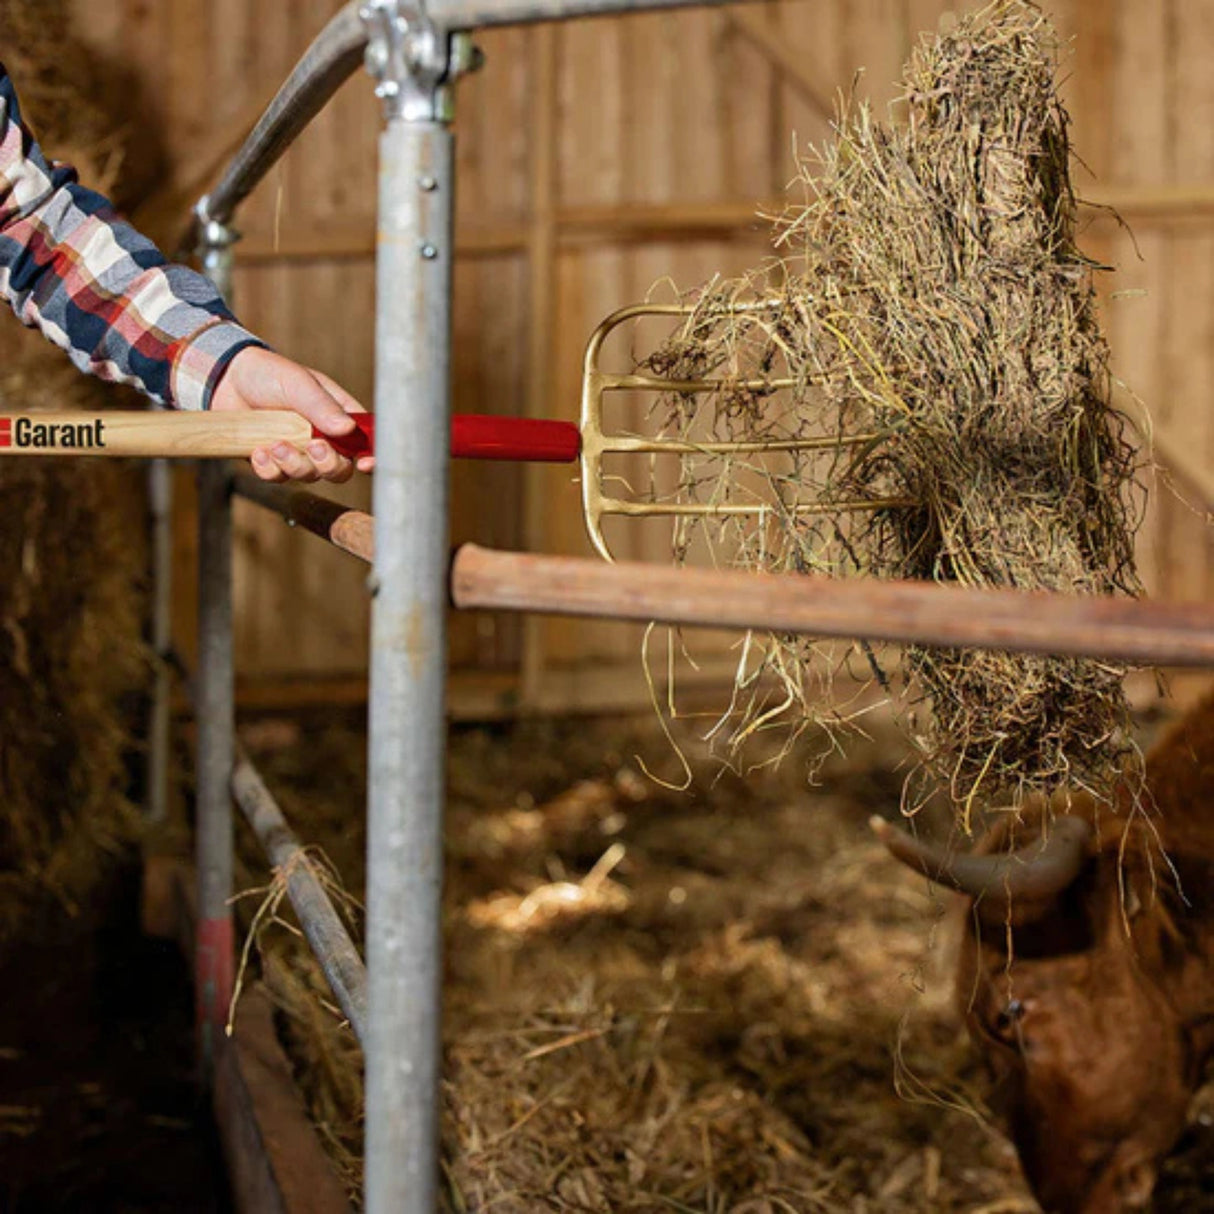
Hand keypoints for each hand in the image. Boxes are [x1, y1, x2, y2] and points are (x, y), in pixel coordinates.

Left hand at [210, 347, 373, 482]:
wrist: (226, 379)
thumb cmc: (269, 374)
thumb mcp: (298, 384)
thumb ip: (322, 406)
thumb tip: (348, 428)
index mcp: (339, 417)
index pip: (364, 442)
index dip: (370, 457)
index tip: (365, 463)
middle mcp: (323, 439)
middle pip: (340, 469)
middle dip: (327, 464)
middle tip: (312, 446)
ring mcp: (299, 453)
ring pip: (309, 476)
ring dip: (293, 465)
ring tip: (275, 444)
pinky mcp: (274, 463)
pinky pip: (278, 478)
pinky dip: (269, 469)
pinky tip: (258, 450)